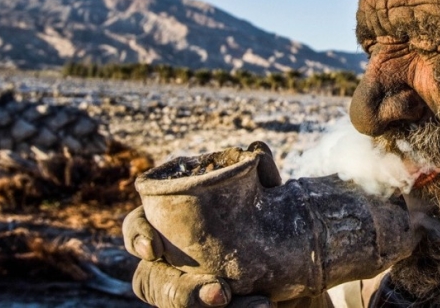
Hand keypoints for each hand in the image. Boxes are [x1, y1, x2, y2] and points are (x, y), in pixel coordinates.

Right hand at [123, 142, 284, 307]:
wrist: (303, 271)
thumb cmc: (276, 226)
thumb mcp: (274, 201)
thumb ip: (263, 179)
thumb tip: (257, 148)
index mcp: (174, 226)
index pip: (140, 226)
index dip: (136, 235)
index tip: (151, 247)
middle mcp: (174, 263)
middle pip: (151, 282)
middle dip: (179, 293)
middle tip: (222, 292)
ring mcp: (190, 290)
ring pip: (176, 305)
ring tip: (259, 304)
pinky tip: (265, 306)